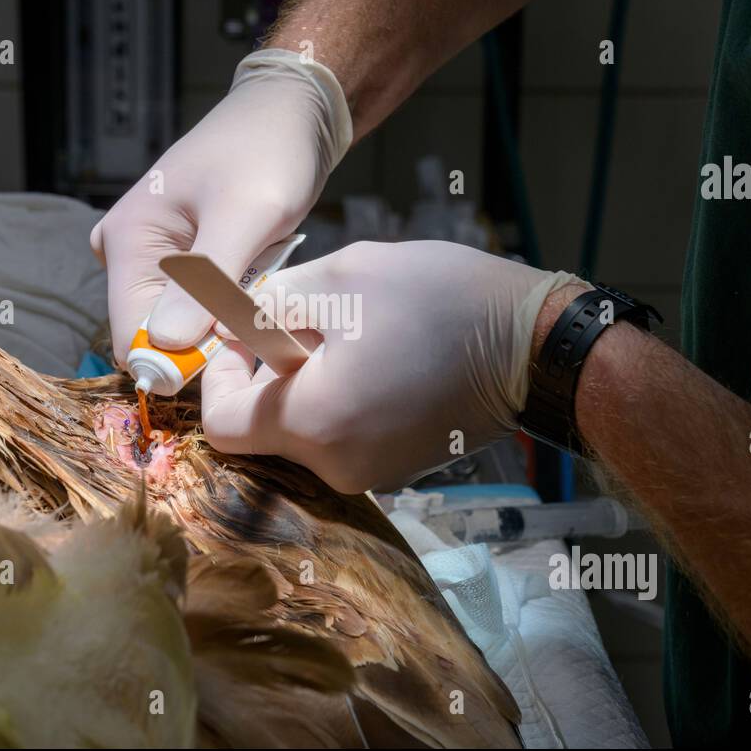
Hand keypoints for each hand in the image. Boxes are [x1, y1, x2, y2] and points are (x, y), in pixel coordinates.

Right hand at [90, 49, 351, 362]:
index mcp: (128, 240)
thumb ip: (206, 280)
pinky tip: (256, 285)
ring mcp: (154, 255)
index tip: (229, 359)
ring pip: (181, 324)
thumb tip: (166, 345)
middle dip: (203, 342)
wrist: (290, 113)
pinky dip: (228, 305)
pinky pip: (198, 304)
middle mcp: (128, 251)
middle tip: (256, 320)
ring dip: (220, 323)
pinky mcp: (182, 257)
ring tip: (261, 296)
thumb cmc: (268, 152)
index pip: (132, 338)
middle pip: (155, 336)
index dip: (177, 361)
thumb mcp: (244, 215)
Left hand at [201, 240, 581, 492]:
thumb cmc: (438, 301)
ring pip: (306, 433)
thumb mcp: (340, 277)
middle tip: (305, 324)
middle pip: (265, 430)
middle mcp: (336, 464)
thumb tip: (231, 321)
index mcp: (313, 421)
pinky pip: (344, 439)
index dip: (219, 377)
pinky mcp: (398, 469)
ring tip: (352, 336)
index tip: (244, 336)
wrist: (531, 346)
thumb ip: (268, 303)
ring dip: (309, 386)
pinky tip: (379, 360)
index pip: (223, 424)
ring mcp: (371, 473)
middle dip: (268, 376)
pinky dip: (344, 403)